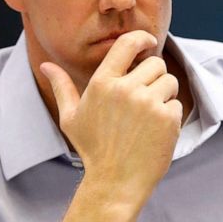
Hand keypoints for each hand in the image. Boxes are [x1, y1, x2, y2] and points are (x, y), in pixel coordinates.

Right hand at [40, 30, 182, 202]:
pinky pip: (176, 104)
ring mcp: (148, 103)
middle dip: (153, 77)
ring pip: (169, 81)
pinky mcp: (167, 118)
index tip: (148, 41)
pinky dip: (170, 116)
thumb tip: (46, 65)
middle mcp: (126, 89)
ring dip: (164, 95)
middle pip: (155, 63)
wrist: (115, 182)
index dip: (142, 38)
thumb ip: (62, 87)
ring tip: (148, 117)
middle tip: (143, 100)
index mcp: (102, 83)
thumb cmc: (92, 149)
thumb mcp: (71, 117)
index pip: (127, 44)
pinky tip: (155, 131)